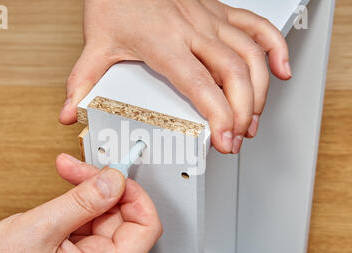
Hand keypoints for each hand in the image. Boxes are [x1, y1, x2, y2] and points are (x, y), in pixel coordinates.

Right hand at [0, 154, 161, 252]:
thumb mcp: (41, 229)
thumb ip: (82, 202)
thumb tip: (114, 181)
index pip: (145, 229)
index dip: (136, 197)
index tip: (118, 175)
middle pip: (123, 215)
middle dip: (104, 185)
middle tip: (80, 166)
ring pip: (104, 212)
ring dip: (89, 187)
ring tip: (68, 170)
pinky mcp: (72, 247)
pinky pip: (87, 216)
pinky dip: (79, 198)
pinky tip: (66, 186)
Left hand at [60, 0, 290, 153]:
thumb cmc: (117, 0)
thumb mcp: (96, 42)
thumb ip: (83, 81)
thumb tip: (70, 111)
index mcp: (164, 43)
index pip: (200, 85)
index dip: (219, 116)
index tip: (226, 140)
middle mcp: (194, 30)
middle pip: (234, 73)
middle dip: (243, 112)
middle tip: (238, 138)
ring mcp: (211, 19)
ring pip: (251, 54)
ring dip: (260, 91)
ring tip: (254, 118)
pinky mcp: (221, 12)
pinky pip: (257, 27)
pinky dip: (276, 48)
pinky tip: (281, 70)